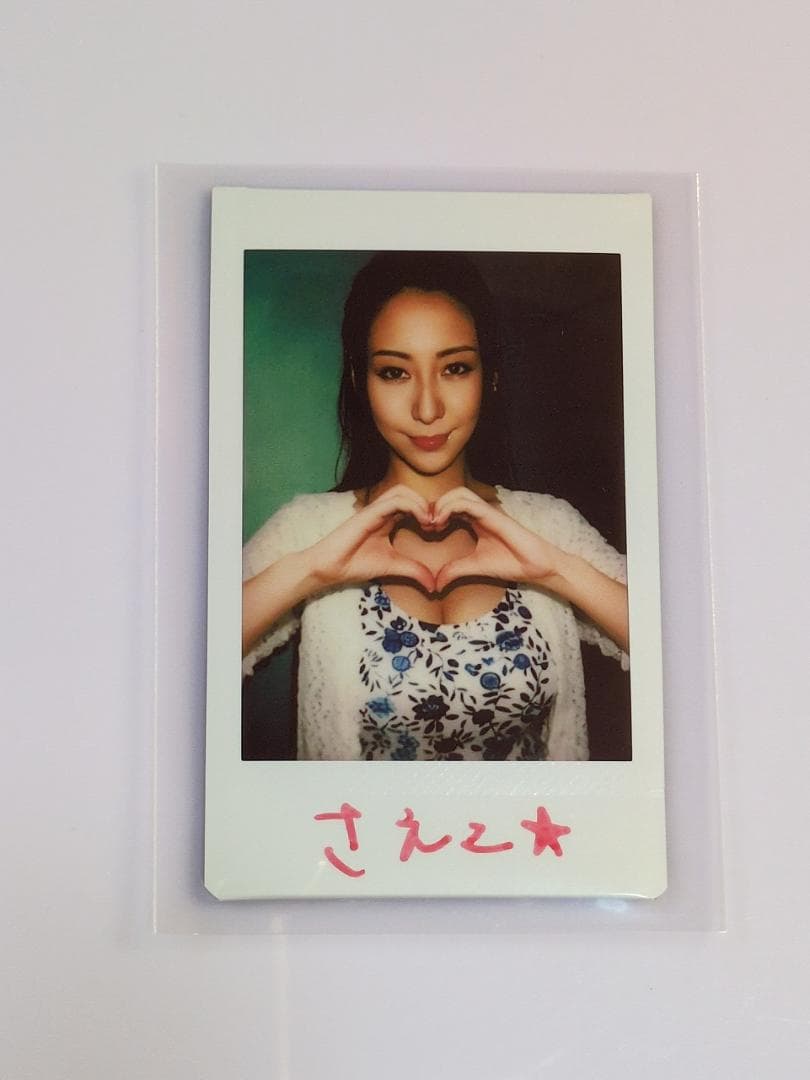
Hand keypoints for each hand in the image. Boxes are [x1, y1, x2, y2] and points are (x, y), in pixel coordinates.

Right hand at [308, 484, 435, 592]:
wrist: (330, 568)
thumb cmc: (355, 564)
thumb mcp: (393, 566)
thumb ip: (414, 570)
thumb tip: (435, 586)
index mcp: (387, 519)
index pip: (412, 504)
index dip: (428, 512)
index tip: (439, 529)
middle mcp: (381, 510)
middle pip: (409, 492)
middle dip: (427, 504)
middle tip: (438, 523)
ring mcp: (373, 509)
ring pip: (402, 492)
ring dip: (421, 503)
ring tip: (430, 522)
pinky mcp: (368, 512)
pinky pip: (394, 501)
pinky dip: (412, 507)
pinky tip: (422, 521)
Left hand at [431, 487, 560, 592]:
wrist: (537, 566)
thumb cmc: (511, 563)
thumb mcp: (475, 567)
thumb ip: (455, 570)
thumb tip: (436, 583)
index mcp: (476, 521)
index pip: (450, 506)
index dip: (434, 513)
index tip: (424, 529)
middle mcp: (481, 512)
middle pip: (452, 495)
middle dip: (434, 505)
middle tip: (424, 524)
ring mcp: (489, 512)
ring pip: (460, 494)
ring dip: (441, 504)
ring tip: (431, 523)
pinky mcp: (495, 515)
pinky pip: (470, 504)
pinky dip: (451, 508)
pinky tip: (441, 522)